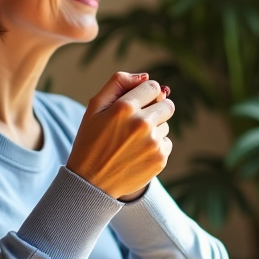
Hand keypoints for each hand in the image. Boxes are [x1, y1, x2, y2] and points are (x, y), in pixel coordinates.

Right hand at [65, 72, 173, 200]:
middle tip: (138, 121)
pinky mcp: (160, 159)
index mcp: (124, 108)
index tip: (137, 102)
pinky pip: (166, 143)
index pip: (153, 87)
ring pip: (165, 125)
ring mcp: (153, 143)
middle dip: (155, 109)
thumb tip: (145, 76)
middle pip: (167, 104)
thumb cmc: (90, 141)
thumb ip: (117, 84)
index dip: (145, 93)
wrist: (91, 183)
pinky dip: (155, 146)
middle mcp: (142, 124)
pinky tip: (136, 154)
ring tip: (131, 142)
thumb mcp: (94, 107)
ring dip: (153, 129)